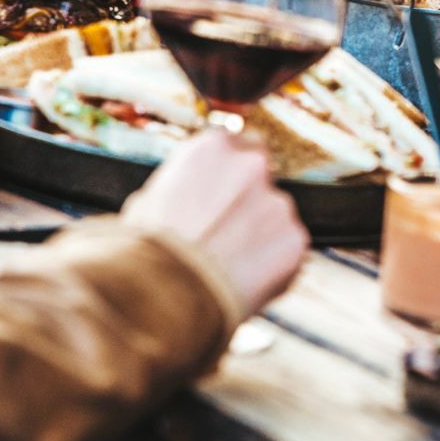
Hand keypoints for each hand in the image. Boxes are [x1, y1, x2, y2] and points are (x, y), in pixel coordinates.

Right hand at [122, 131, 308, 317]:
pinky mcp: (295, 239)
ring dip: (260, 236)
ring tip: (227, 266)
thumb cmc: (145, 251)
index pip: (237, 145)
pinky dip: (272, 266)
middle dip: (249, 201)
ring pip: (275, 217)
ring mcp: (277, 202)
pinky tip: (243, 282)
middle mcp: (252, 165)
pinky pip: (287, 250)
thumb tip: (184, 196)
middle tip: (227, 232)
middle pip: (263, 176)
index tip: (222, 194)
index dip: (229, 174)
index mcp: (213, 147)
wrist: (163, 295)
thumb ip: (182, 187)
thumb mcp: (149, 201)